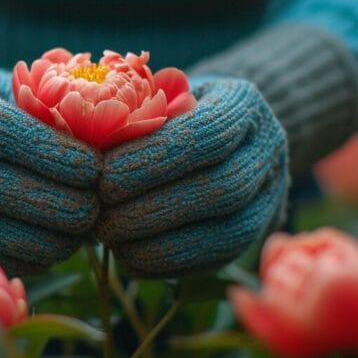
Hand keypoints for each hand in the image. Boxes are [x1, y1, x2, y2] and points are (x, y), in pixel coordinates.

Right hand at [0, 65, 100, 274]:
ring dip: (25, 235)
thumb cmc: (6, 102)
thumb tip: (107, 152)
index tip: (92, 169)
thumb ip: (55, 112)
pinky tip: (49, 253)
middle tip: (89, 211)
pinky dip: (7, 254)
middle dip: (35, 199)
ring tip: (75, 236)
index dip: (42, 151)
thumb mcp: (25, 89)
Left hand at [96, 77, 288, 276]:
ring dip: (163, 245)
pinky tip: (129, 259)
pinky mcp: (255, 234)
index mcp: (244, 104)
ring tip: (112, 242)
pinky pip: (219, 260)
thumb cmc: (166, 106)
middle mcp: (269, 150)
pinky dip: (170, 264)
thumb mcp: (153, 93)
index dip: (154, 161)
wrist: (216, 132)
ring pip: (228, 233)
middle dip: (156, 209)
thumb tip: (87, 154)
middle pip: (223, 188)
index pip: (206, 135)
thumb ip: (130, 115)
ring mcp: (270, 196)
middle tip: (103, 220)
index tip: (104, 179)